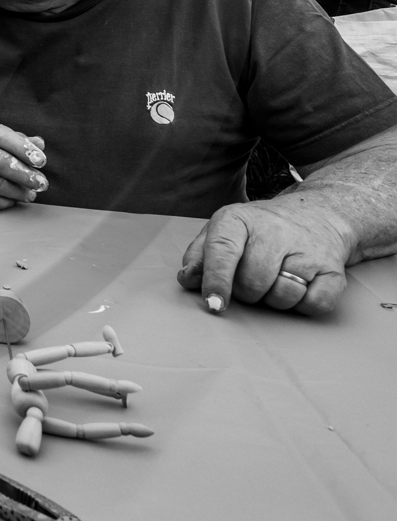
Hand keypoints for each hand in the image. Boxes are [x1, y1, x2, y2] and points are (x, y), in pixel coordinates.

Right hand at [0, 121, 47, 209]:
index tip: (41, 159)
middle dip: (24, 174)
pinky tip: (14, 199)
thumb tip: (39, 143)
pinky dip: (4, 201)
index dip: (22, 147)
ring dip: (18, 191)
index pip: (0, 135)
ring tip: (32, 192)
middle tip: (41, 182)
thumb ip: (12, 138)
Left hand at [176, 193, 353, 315]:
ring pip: (282, 296)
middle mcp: (273, 231)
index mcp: (238, 219)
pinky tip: (300, 284)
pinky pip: (313, 304)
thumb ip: (200, 255)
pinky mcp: (333, 270)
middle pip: (252, 282)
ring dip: (275, 299)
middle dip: (247, 292)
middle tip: (252, 278)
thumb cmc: (260, 230)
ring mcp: (307, 249)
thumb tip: (187, 279)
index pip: (223, 251)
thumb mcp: (224, 231)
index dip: (217, 281)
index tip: (214, 304)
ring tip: (276, 277)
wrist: (317, 215)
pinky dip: (303, 305)